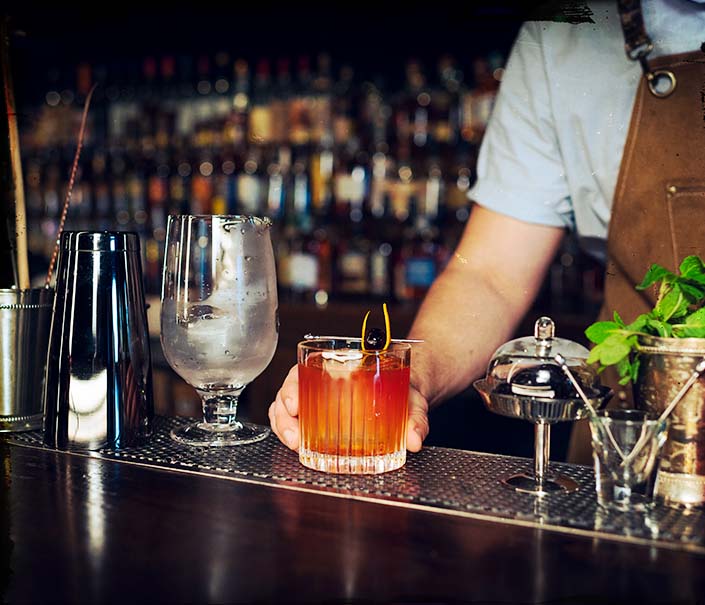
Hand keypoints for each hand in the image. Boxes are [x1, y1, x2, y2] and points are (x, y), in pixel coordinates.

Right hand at [268, 365, 430, 452]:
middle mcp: (323, 382)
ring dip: (284, 427)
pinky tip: (298, 447)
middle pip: (289, 392)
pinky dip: (290, 434)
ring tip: (295, 444)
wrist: (409, 395)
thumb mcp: (412, 398)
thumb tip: (414, 439)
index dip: (293, 387)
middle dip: (284, 415)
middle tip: (294, 435)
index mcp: (340, 367)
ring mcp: (318, 401)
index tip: (295, 405)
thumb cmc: (404, 389)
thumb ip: (416, 416)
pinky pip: (296, 423)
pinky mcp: (320, 419)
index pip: (304, 369)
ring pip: (286, 409)